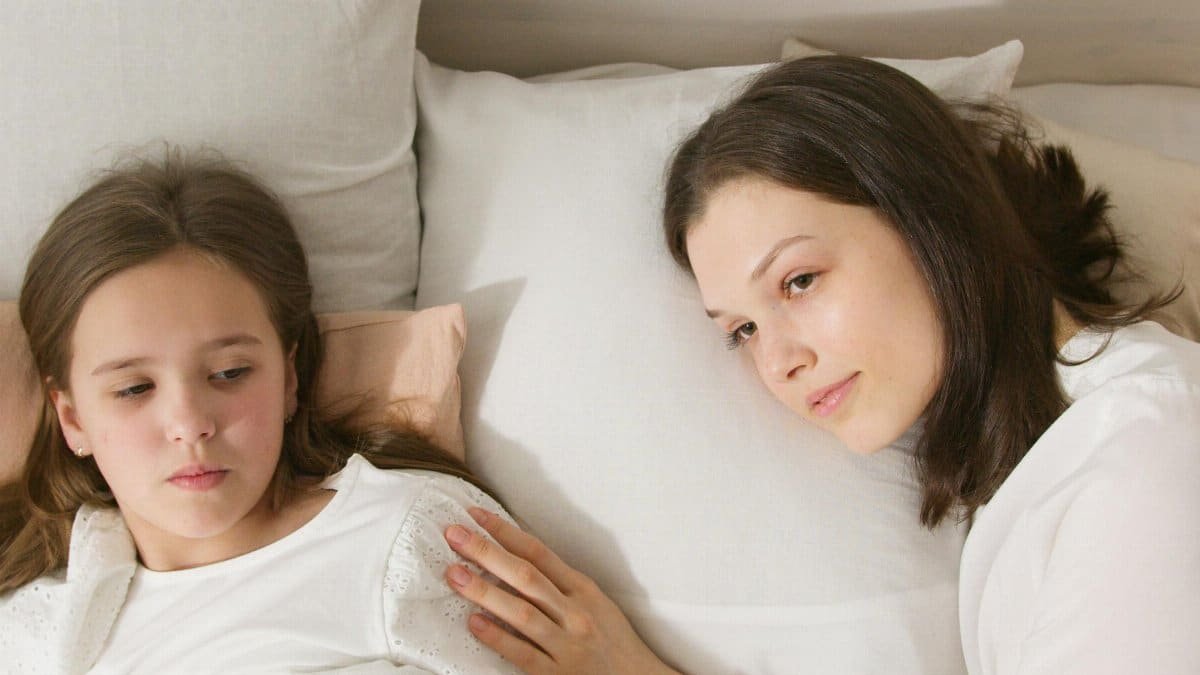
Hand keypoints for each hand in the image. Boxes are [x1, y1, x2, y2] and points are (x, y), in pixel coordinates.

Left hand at [444, 508, 679, 674]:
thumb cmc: (613, 641)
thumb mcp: (595, 602)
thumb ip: (561, 583)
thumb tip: (517, 556)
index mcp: (583, 589)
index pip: (538, 552)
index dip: (505, 531)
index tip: (476, 514)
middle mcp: (575, 613)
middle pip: (525, 575)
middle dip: (487, 552)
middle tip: (454, 534)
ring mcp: (566, 644)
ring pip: (521, 612)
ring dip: (484, 591)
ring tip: (454, 574)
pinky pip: (523, 653)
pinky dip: (498, 637)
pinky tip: (474, 623)